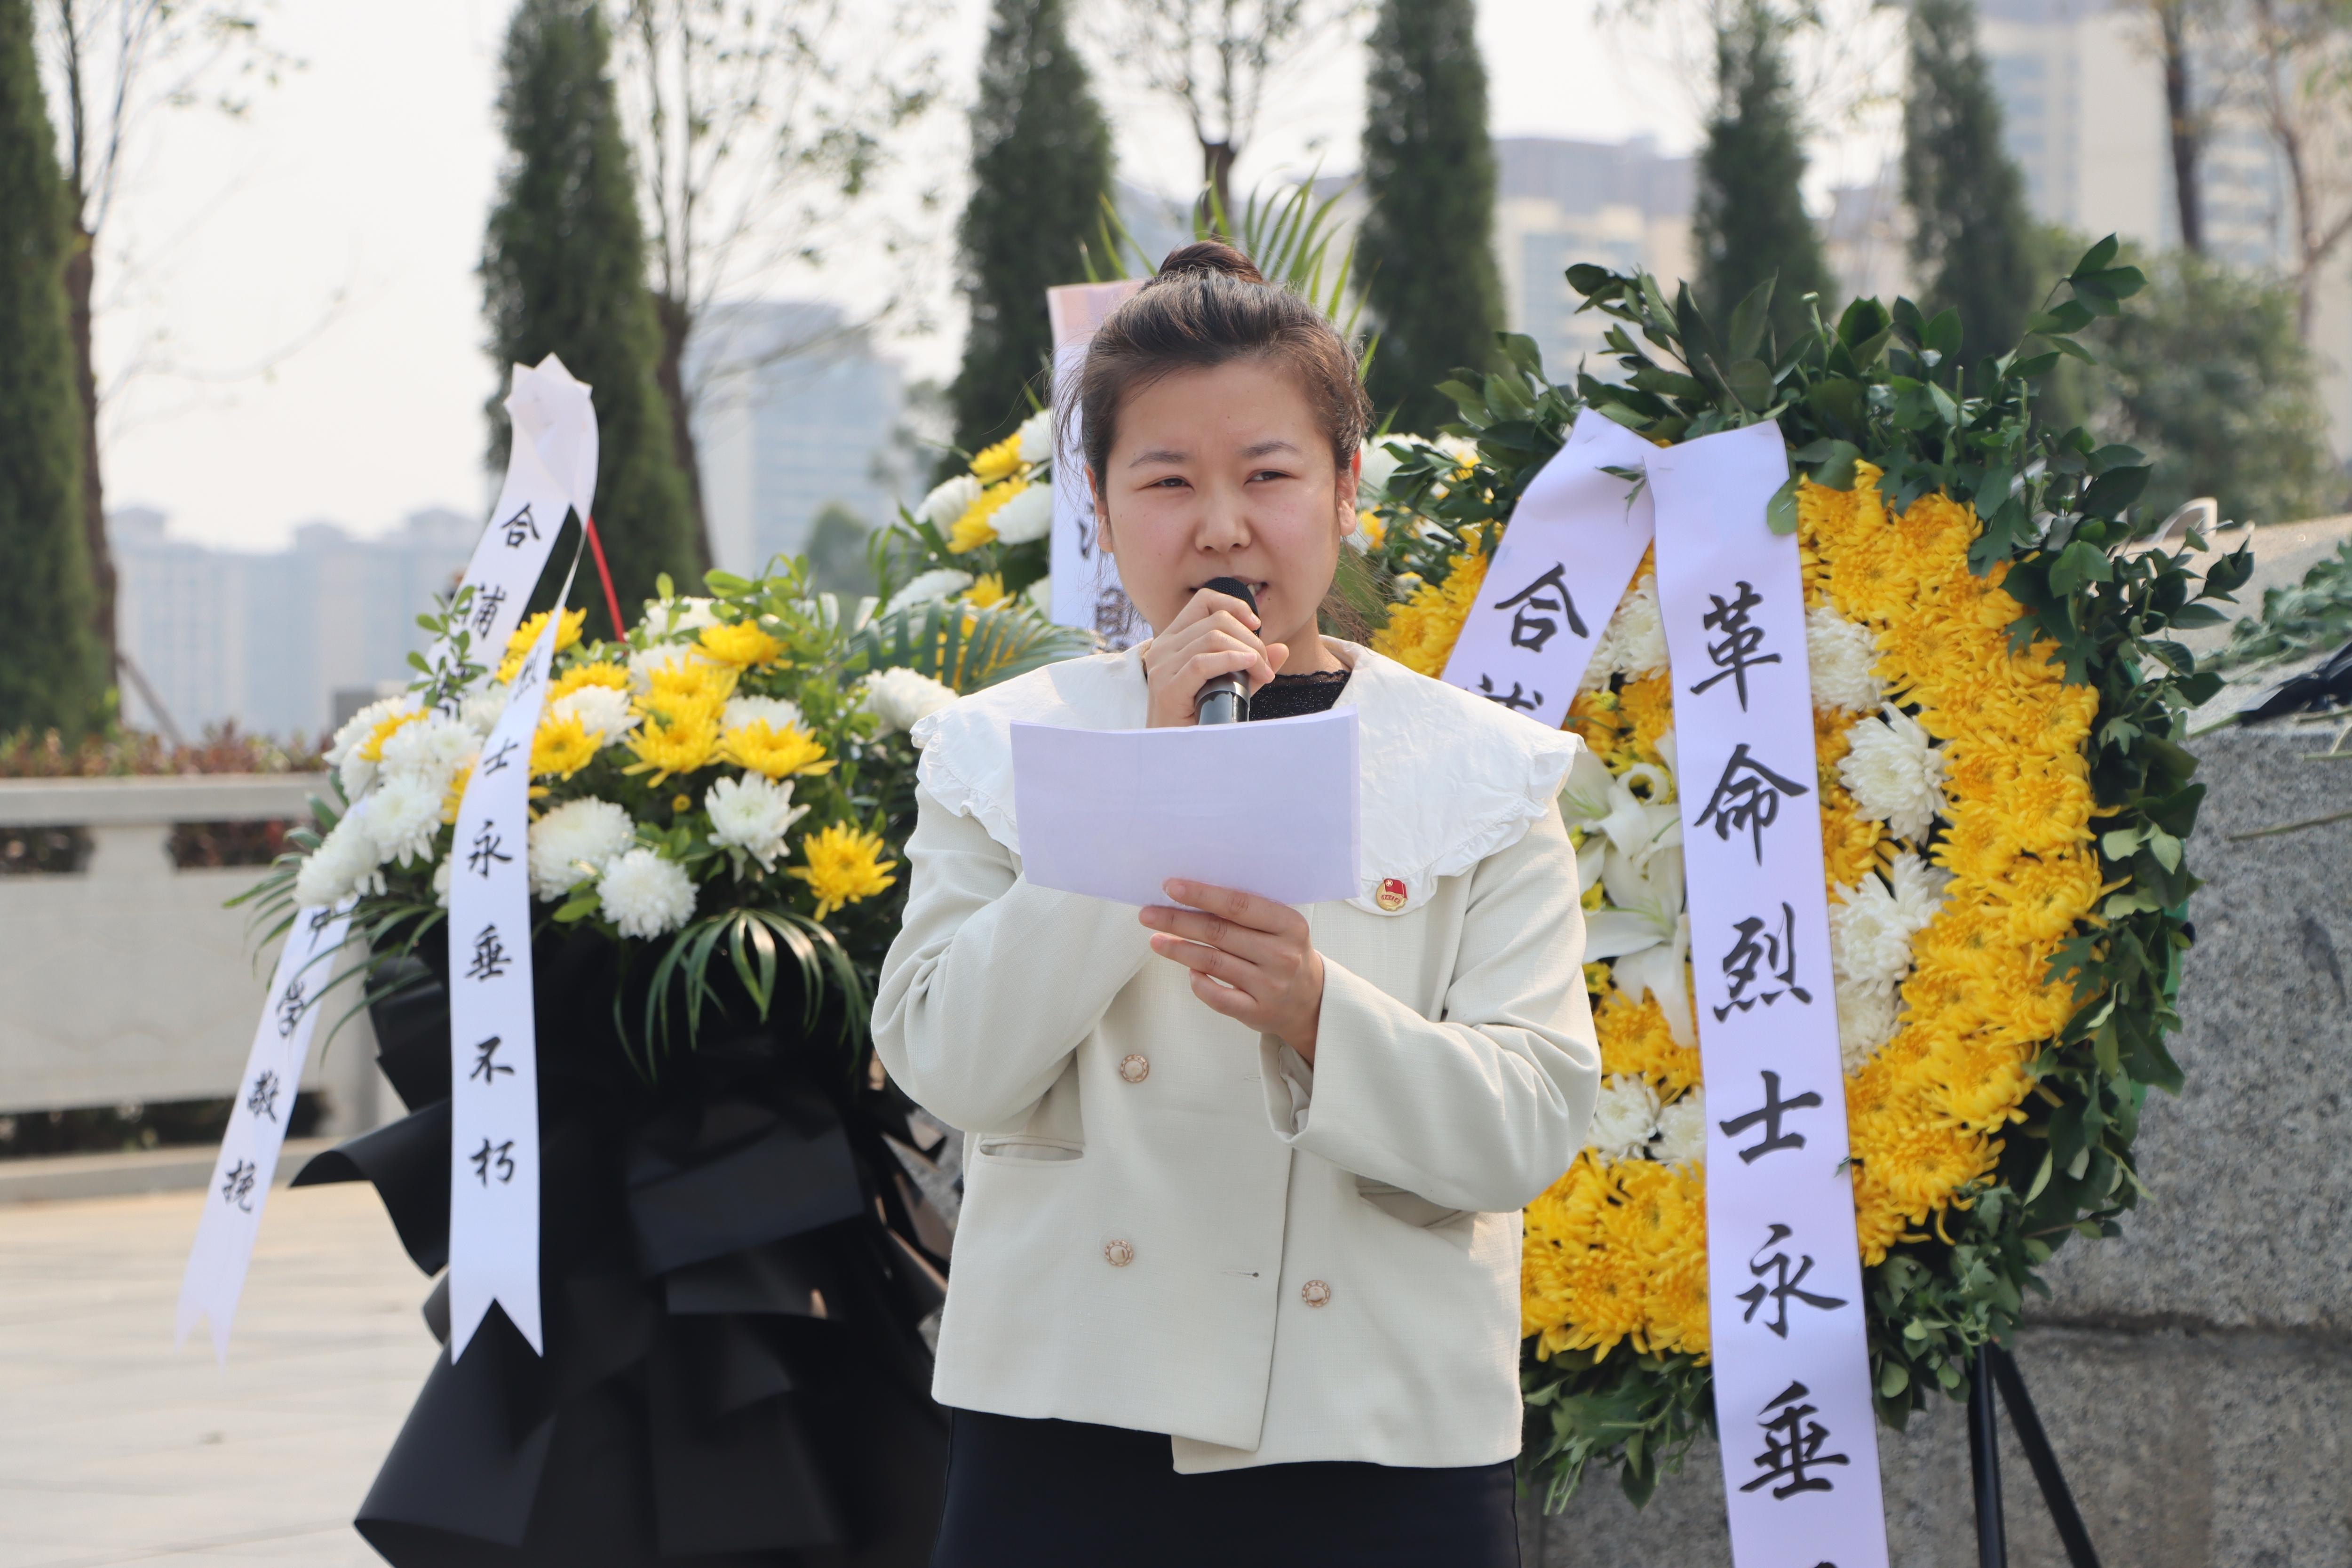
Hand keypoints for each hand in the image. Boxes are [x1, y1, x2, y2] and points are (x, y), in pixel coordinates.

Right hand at [1140, 586, 1287, 728]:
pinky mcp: (1167, 688)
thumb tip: (1282, 649)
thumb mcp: (1230, 686)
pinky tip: (1249, 667)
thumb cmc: (1199, 719)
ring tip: (1262, 672)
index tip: (1257, 625)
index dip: (1234, 605)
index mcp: (1174, 639)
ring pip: (1212, 637)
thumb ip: (1252, 667)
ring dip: (1247, 652)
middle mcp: (1164, 647)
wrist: (1175, 755)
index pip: (1204, 600)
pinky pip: (1202, 662)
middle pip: (1216, 620)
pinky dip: (1231, 660)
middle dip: (1250, 638)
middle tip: (1266, 664)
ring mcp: (1162, 667)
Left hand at [1140, 879, 1324, 1061]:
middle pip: (1219, 932)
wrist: (1311, 1000)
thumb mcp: (1280, 926)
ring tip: (1155, 940)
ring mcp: (1270, 986)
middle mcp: (1281, 955)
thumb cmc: (1284, 952)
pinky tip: (1187, 970)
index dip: (1202, 895)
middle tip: (1148, 914)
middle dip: (1178, 921)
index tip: (1170, 887)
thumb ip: (1246, 912)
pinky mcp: (1257, 1012)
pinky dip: (1198, 982)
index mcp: (1289, 925)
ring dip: (1179, 949)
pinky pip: (1217, 997)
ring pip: (1212, 963)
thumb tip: (1191, 895)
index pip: (1239, 905)